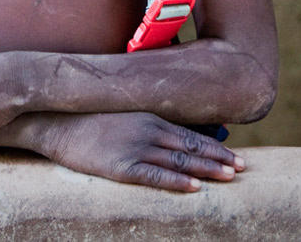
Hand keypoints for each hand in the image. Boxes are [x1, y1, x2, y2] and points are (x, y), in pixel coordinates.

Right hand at [37, 112, 241, 191]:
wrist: (57, 122)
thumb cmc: (88, 117)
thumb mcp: (123, 113)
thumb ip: (147, 121)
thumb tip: (169, 131)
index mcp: (150, 117)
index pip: (191, 134)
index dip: (216, 146)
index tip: (236, 156)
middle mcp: (148, 130)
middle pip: (192, 147)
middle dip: (220, 158)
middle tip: (244, 168)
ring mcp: (136, 148)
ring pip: (180, 161)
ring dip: (207, 169)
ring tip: (230, 176)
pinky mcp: (121, 166)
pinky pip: (155, 175)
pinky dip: (177, 181)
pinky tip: (194, 187)